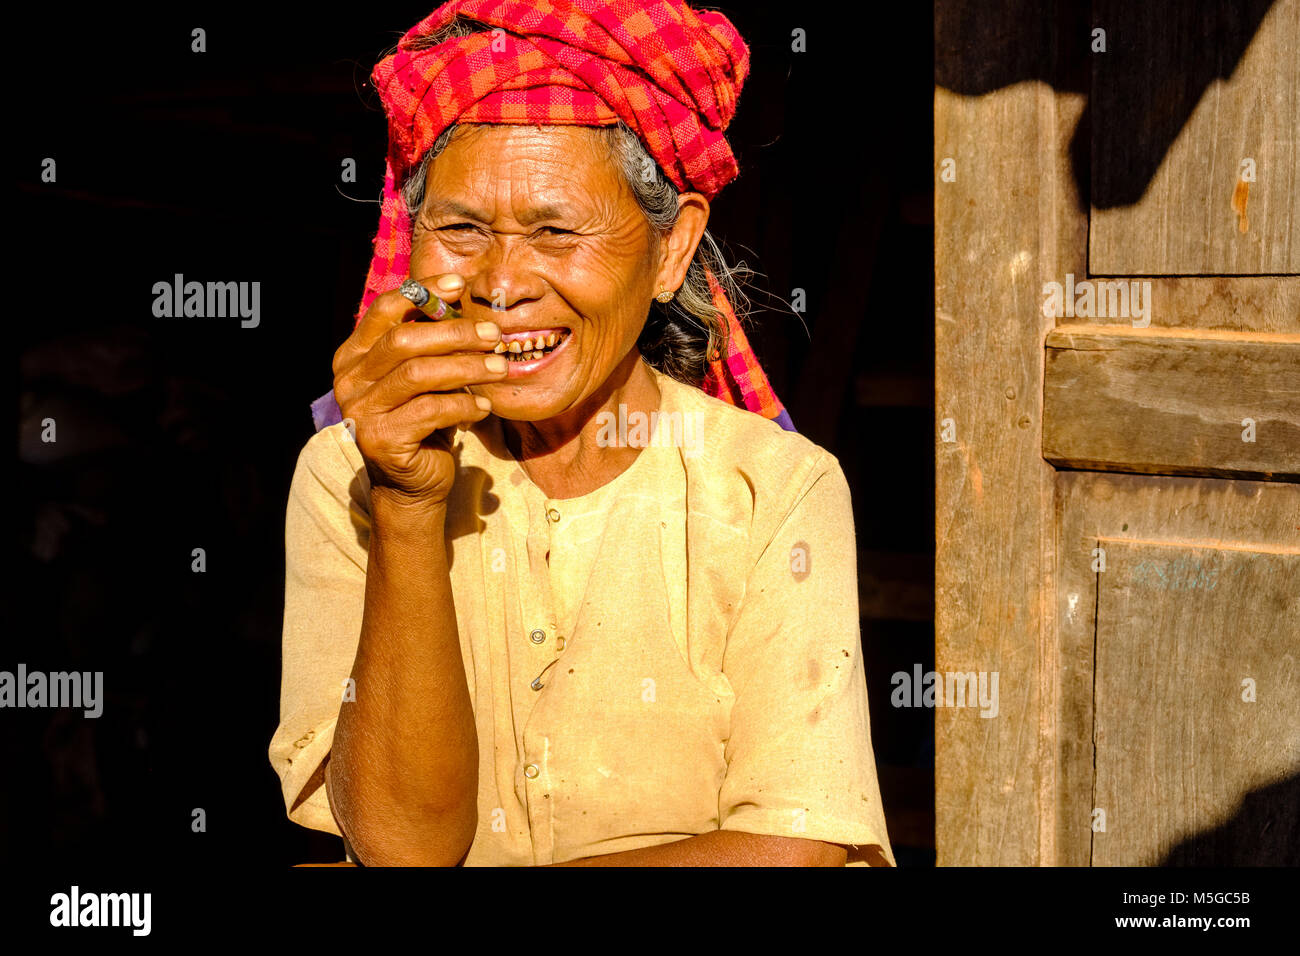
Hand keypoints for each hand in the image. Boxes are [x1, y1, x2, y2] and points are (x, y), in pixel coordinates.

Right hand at [331, 273, 505, 508]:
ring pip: (418, 373)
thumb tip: (462, 298)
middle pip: (404, 339)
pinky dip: (464, 406)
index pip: (385, 309)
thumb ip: (432, 343)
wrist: (413, 485)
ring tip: (499, 368)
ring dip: (466, 367)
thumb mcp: (426, 376)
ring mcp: (360, 410)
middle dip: (455, 333)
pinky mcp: (380, 439)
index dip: (423, 293)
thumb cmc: (424, 422)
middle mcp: (349, 380)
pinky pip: (430, 410)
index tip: (460, 286)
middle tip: (494, 335)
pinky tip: (485, 409)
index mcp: (355, 355)